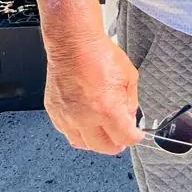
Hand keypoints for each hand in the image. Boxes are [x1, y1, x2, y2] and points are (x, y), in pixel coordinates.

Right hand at [43, 34, 143, 155]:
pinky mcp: (54, 112)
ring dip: (95, 142)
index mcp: (107, 110)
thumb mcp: (128, 76)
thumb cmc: (99, 54)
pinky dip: (78, 132)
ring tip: (104, 134)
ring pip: (82, 144)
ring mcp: (67, 117)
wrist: (74, 44)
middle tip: (121, 138)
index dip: (134, 138)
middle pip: (103, 147)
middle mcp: (85, 118)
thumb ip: (130, 101)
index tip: (136, 135)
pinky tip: (86, 124)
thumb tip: (130, 116)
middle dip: (116, 144)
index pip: (124, 138)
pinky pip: (66, 132)